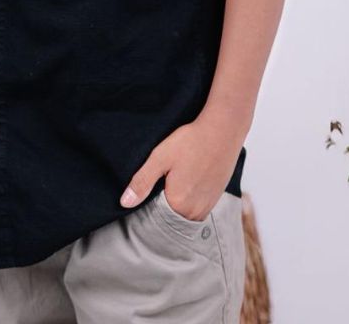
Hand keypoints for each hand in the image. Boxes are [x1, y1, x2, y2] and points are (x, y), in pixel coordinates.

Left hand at [118, 118, 241, 220]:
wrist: (223, 130)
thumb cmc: (191, 141)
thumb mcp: (161, 157)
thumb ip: (142, 182)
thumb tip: (125, 203)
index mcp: (179, 204)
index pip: (156, 219)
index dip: (148, 206)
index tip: (149, 189)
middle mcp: (195, 211)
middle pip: (171, 218)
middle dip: (162, 206)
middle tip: (162, 181)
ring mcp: (208, 206)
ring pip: (184, 214)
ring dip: (177, 203)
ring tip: (174, 180)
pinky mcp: (216, 198)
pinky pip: (197, 208)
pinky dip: (189, 200)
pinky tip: (187, 180)